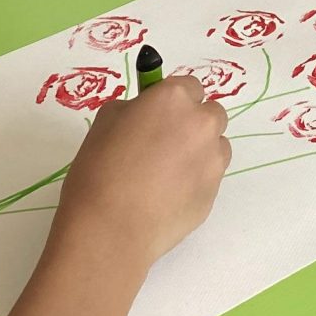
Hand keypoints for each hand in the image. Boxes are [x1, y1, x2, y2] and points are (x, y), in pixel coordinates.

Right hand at [50, 75, 229, 268]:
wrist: (111, 228)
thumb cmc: (99, 169)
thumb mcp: (106, 121)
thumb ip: (135, 109)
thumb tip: (147, 113)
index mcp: (174, 98)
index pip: (189, 87)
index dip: (173, 102)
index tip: (158, 117)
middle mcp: (201, 124)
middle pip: (211, 114)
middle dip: (193, 124)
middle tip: (164, 145)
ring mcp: (212, 160)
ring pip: (216, 146)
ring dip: (199, 152)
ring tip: (167, 175)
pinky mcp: (214, 193)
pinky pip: (209, 177)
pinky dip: (195, 181)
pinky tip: (167, 197)